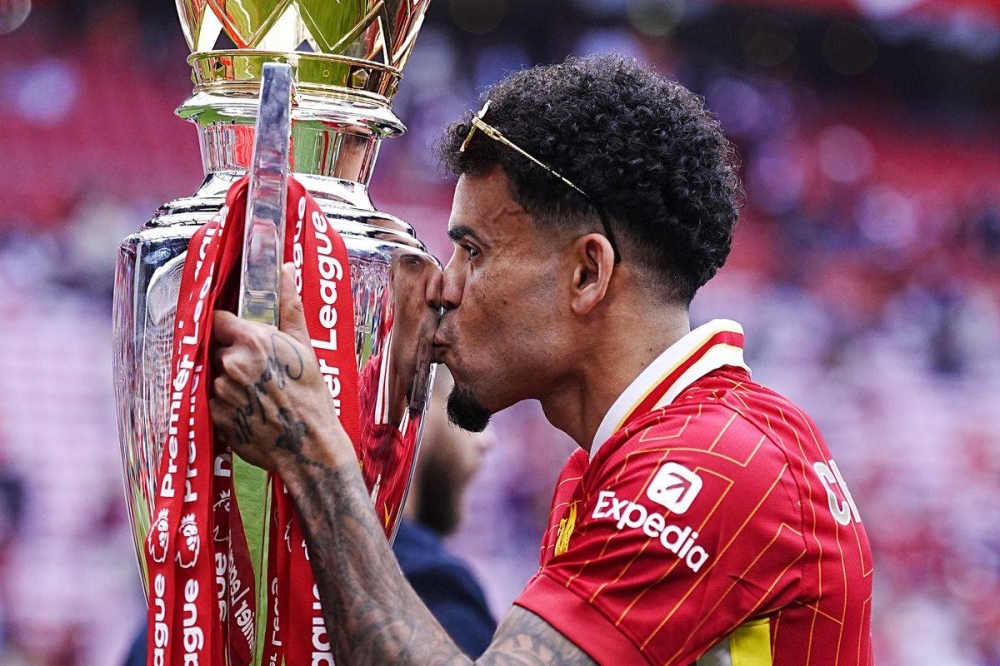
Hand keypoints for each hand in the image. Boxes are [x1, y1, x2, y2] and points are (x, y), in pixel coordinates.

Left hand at [210, 263, 343, 472]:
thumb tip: (286, 270)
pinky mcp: (215, 415)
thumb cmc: (312, 395)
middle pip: (218, 349)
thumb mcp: (305, 346)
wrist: (308, 444)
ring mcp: (220, 390)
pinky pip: (213, 401)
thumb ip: (289, 306)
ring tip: (258, 394)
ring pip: (217, 376)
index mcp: (251, 340)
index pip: (218, 319)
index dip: (229, 327)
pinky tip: (250, 410)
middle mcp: (231, 362)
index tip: (240, 335)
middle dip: (233, 356)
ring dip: (231, 381)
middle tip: (260, 371)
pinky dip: (227, 404)